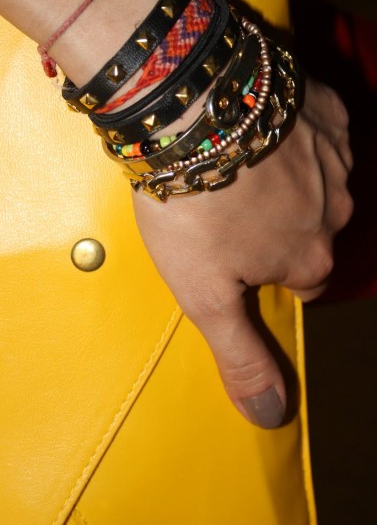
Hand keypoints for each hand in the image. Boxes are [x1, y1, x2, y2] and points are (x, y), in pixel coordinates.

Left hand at [133, 79, 352, 427]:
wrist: (189, 112)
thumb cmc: (193, 208)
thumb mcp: (206, 297)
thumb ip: (241, 356)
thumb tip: (271, 417)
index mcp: (309, 259)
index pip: (301, 281)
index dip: (265, 273)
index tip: (234, 258)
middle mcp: (335, 210)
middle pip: (308, 231)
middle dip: (274, 227)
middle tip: (223, 210)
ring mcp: (335, 156)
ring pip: (313, 182)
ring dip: (281, 180)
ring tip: (232, 171)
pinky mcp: (323, 108)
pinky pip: (315, 132)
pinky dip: (288, 136)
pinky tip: (253, 132)